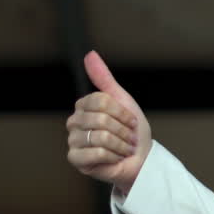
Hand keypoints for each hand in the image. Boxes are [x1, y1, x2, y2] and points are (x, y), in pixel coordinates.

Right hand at [66, 50, 152, 193]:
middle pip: (101, 119)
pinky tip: (114, 158)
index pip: (101, 101)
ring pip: (100, 136)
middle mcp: (74, 122)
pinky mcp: (75, 159)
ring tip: (122, 148)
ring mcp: (73, 141)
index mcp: (84, 106)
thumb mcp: (122, 100)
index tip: (129, 121)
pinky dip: (113, 156)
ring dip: (120, 145)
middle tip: (126, 138)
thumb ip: (104, 78)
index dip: (121, 112)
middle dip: (123, 130)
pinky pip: (96, 153)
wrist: (140, 159)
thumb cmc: (131, 131)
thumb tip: (89, 54)